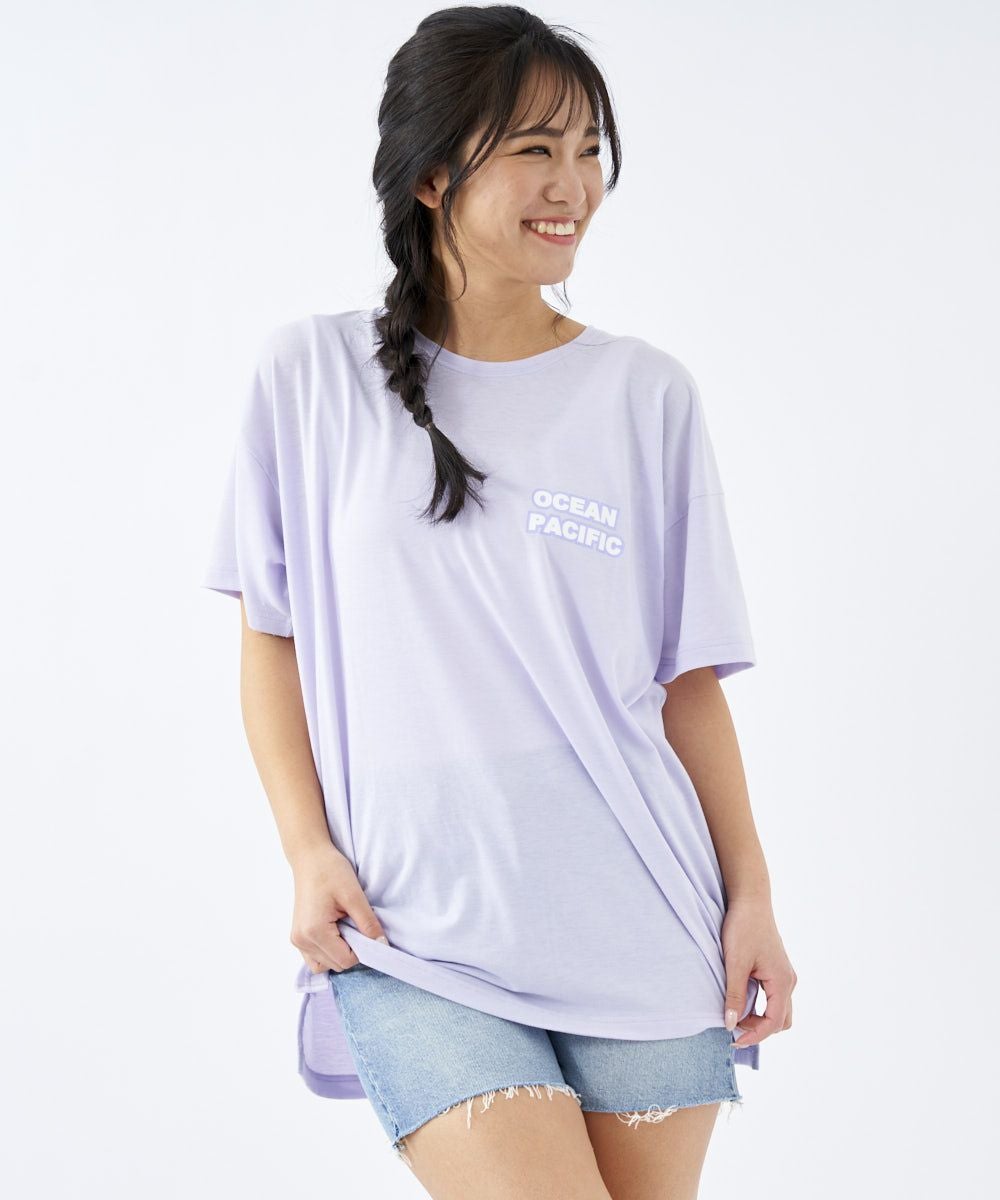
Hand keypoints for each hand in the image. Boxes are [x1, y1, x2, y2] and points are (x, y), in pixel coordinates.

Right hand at [289, 842, 389, 972]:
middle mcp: (302, 940)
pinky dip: (328, 952)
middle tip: (356, 924)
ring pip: (325, 965)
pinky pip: (315, 958)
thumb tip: (382, 945)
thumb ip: (368, 923)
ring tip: (345, 926)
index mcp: (314, 931)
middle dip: (351, 950)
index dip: (362, 949)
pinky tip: (336, 933)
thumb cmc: (330, 870)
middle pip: (336, 965)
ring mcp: (297, 940)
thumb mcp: (354, 895)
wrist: (309, 857)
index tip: (367, 930)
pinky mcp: (297, 936)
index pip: (345, 960)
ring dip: (340, 952)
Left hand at [720, 895, 796, 1050]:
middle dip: (760, 1029)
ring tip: (736, 1013)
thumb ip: (735, 995)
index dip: (755, 1035)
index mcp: (782, 981)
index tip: (733, 1039)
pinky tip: (741, 999)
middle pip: (781, 1020)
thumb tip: (731, 1025)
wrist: (750, 900)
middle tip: (734, 1027)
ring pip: (779, 1009)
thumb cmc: (743, 928)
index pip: (774, 1022)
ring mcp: (784, 974)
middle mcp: (788, 980)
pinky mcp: (777, 968)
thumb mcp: (735, 963)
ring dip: (760, 1018)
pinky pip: (774, 997)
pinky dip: (761, 1006)